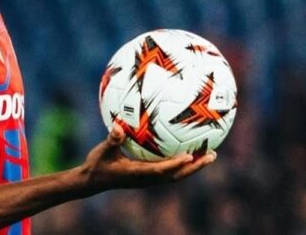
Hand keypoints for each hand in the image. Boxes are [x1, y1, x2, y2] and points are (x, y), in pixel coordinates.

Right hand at [78, 123, 215, 192]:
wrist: (93, 181)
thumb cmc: (97, 164)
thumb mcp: (102, 151)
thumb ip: (112, 139)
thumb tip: (118, 126)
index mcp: (137, 173)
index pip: (161, 170)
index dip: (175, 164)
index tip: (189, 156)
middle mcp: (147, 179)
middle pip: (176, 176)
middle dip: (195, 167)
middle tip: (212, 155)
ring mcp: (149, 179)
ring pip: (176, 175)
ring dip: (194, 167)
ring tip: (210, 154)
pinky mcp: (149, 176)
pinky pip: (170, 170)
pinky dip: (182, 163)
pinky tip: (189, 151)